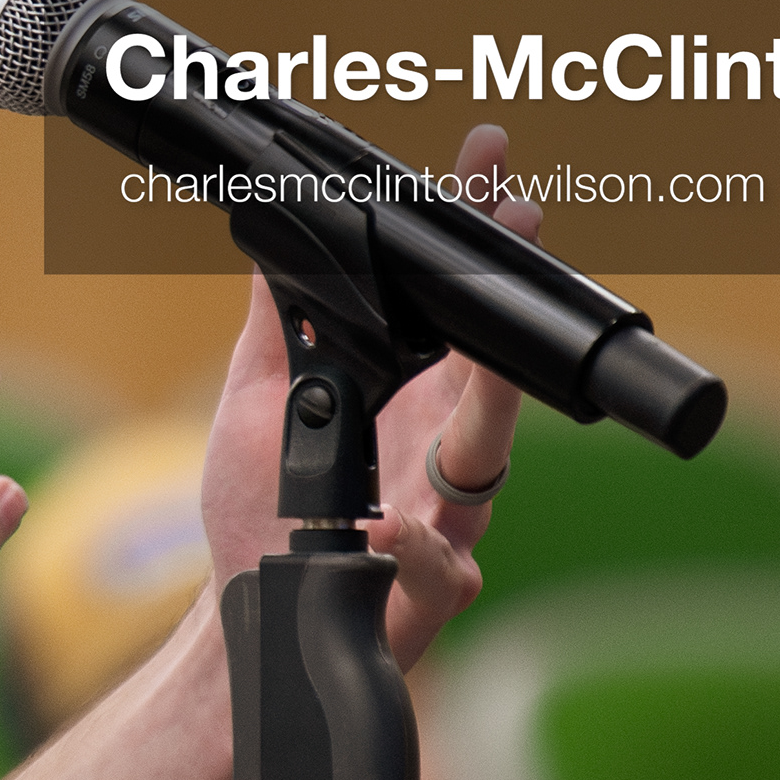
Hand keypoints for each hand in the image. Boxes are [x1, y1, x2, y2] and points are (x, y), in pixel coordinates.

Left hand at [194, 122, 539, 668]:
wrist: (257, 620)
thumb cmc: (262, 518)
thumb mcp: (255, 407)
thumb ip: (275, 330)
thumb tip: (270, 244)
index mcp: (411, 400)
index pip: (455, 306)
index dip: (472, 238)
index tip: (488, 160)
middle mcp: (442, 450)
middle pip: (496, 363)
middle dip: (509, 296)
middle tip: (523, 219)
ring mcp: (447, 516)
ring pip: (488, 456)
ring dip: (492, 403)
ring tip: (494, 353)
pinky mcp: (431, 587)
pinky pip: (438, 561)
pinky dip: (407, 544)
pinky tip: (376, 529)